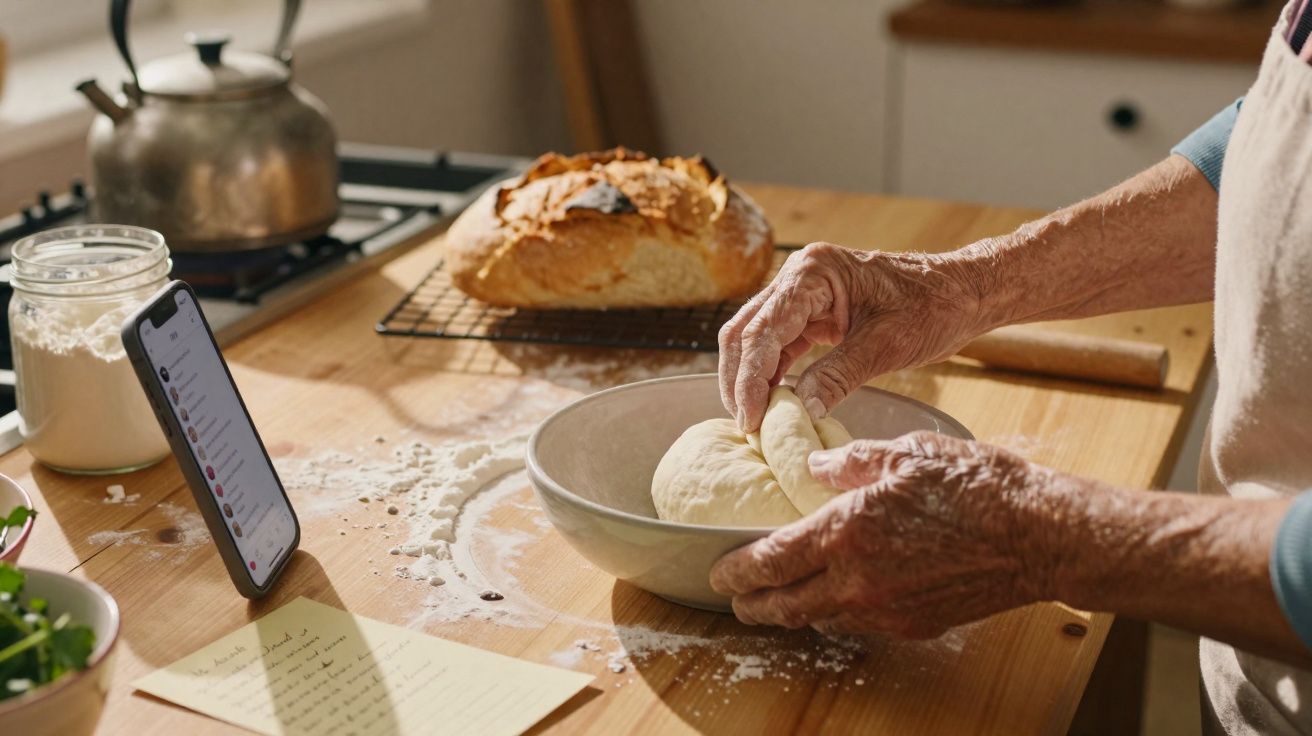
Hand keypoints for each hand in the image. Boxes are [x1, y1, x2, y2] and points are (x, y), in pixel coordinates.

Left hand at [709, 431, 1061, 637]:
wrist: (1036, 534)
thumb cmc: (975, 485)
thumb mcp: (905, 454)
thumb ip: (851, 462)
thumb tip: (816, 467)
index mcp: (846, 531)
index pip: (770, 561)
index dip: (736, 570)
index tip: (718, 571)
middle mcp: (858, 579)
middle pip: (784, 605)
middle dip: (753, 604)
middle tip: (736, 598)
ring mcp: (886, 608)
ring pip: (820, 620)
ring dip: (793, 612)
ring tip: (780, 599)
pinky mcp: (913, 624)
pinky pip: (859, 622)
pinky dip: (837, 612)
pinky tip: (837, 597)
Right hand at [718, 242, 990, 432]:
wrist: (962, 292)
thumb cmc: (933, 307)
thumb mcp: (886, 345)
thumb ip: (839, 375)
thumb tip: (801, 411)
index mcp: (814, 272)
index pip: (764, 330)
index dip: (750, 378)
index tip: (750, 419)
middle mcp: (799, 276)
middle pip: (746, 331)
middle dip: (740, 379)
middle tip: (746, 425)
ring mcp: (802, 293)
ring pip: (755, 339)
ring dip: (751, 379)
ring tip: (754, 420)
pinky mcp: (811, 313)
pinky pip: (778, 345)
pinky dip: (771, 375)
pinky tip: (772, 403)